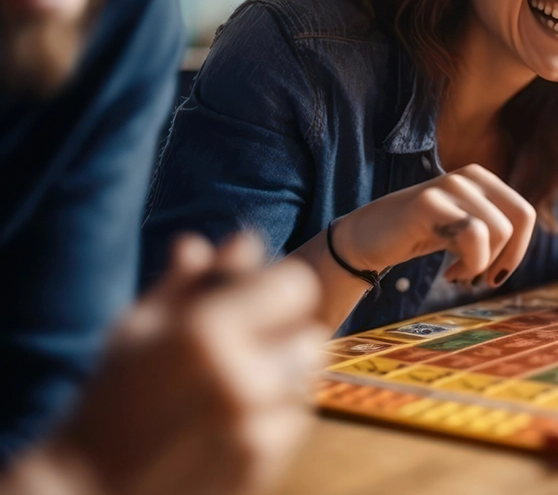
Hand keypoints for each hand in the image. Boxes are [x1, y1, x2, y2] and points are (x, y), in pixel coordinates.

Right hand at [52, 233, 323, 494]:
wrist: (93, 488)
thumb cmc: (112, 396)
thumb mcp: (140, 326)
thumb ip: (197, 280)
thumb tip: (244, 239)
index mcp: (207, 332)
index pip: (296, 285)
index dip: (277, 288)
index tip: (256, 300)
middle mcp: (242, 378)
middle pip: (311, 334)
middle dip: (285, 335)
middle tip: (243, 347)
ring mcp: (257, 426)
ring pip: (308, 378)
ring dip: (283, 374)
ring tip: (232, 385)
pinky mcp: (265, 462)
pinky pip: (296, 419)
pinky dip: (275, 413)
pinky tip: (231, 419)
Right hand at [339, 164, 536, 287]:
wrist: (367, 239)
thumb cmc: (421, 234)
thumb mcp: (466, 226)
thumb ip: (496, 226)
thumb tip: (522, 246)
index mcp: (483, 178)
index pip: (524, 214)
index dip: (518, 250)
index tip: (495, 273)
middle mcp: (470, 175)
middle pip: (518, 222)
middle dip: (504, 258)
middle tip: (480, 278)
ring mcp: (449, 185)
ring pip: (498, 231)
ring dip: (482, 263)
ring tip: (458, 272)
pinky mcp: (429, 202)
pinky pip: (473, 236)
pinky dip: (470, 263)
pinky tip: (450, 272)